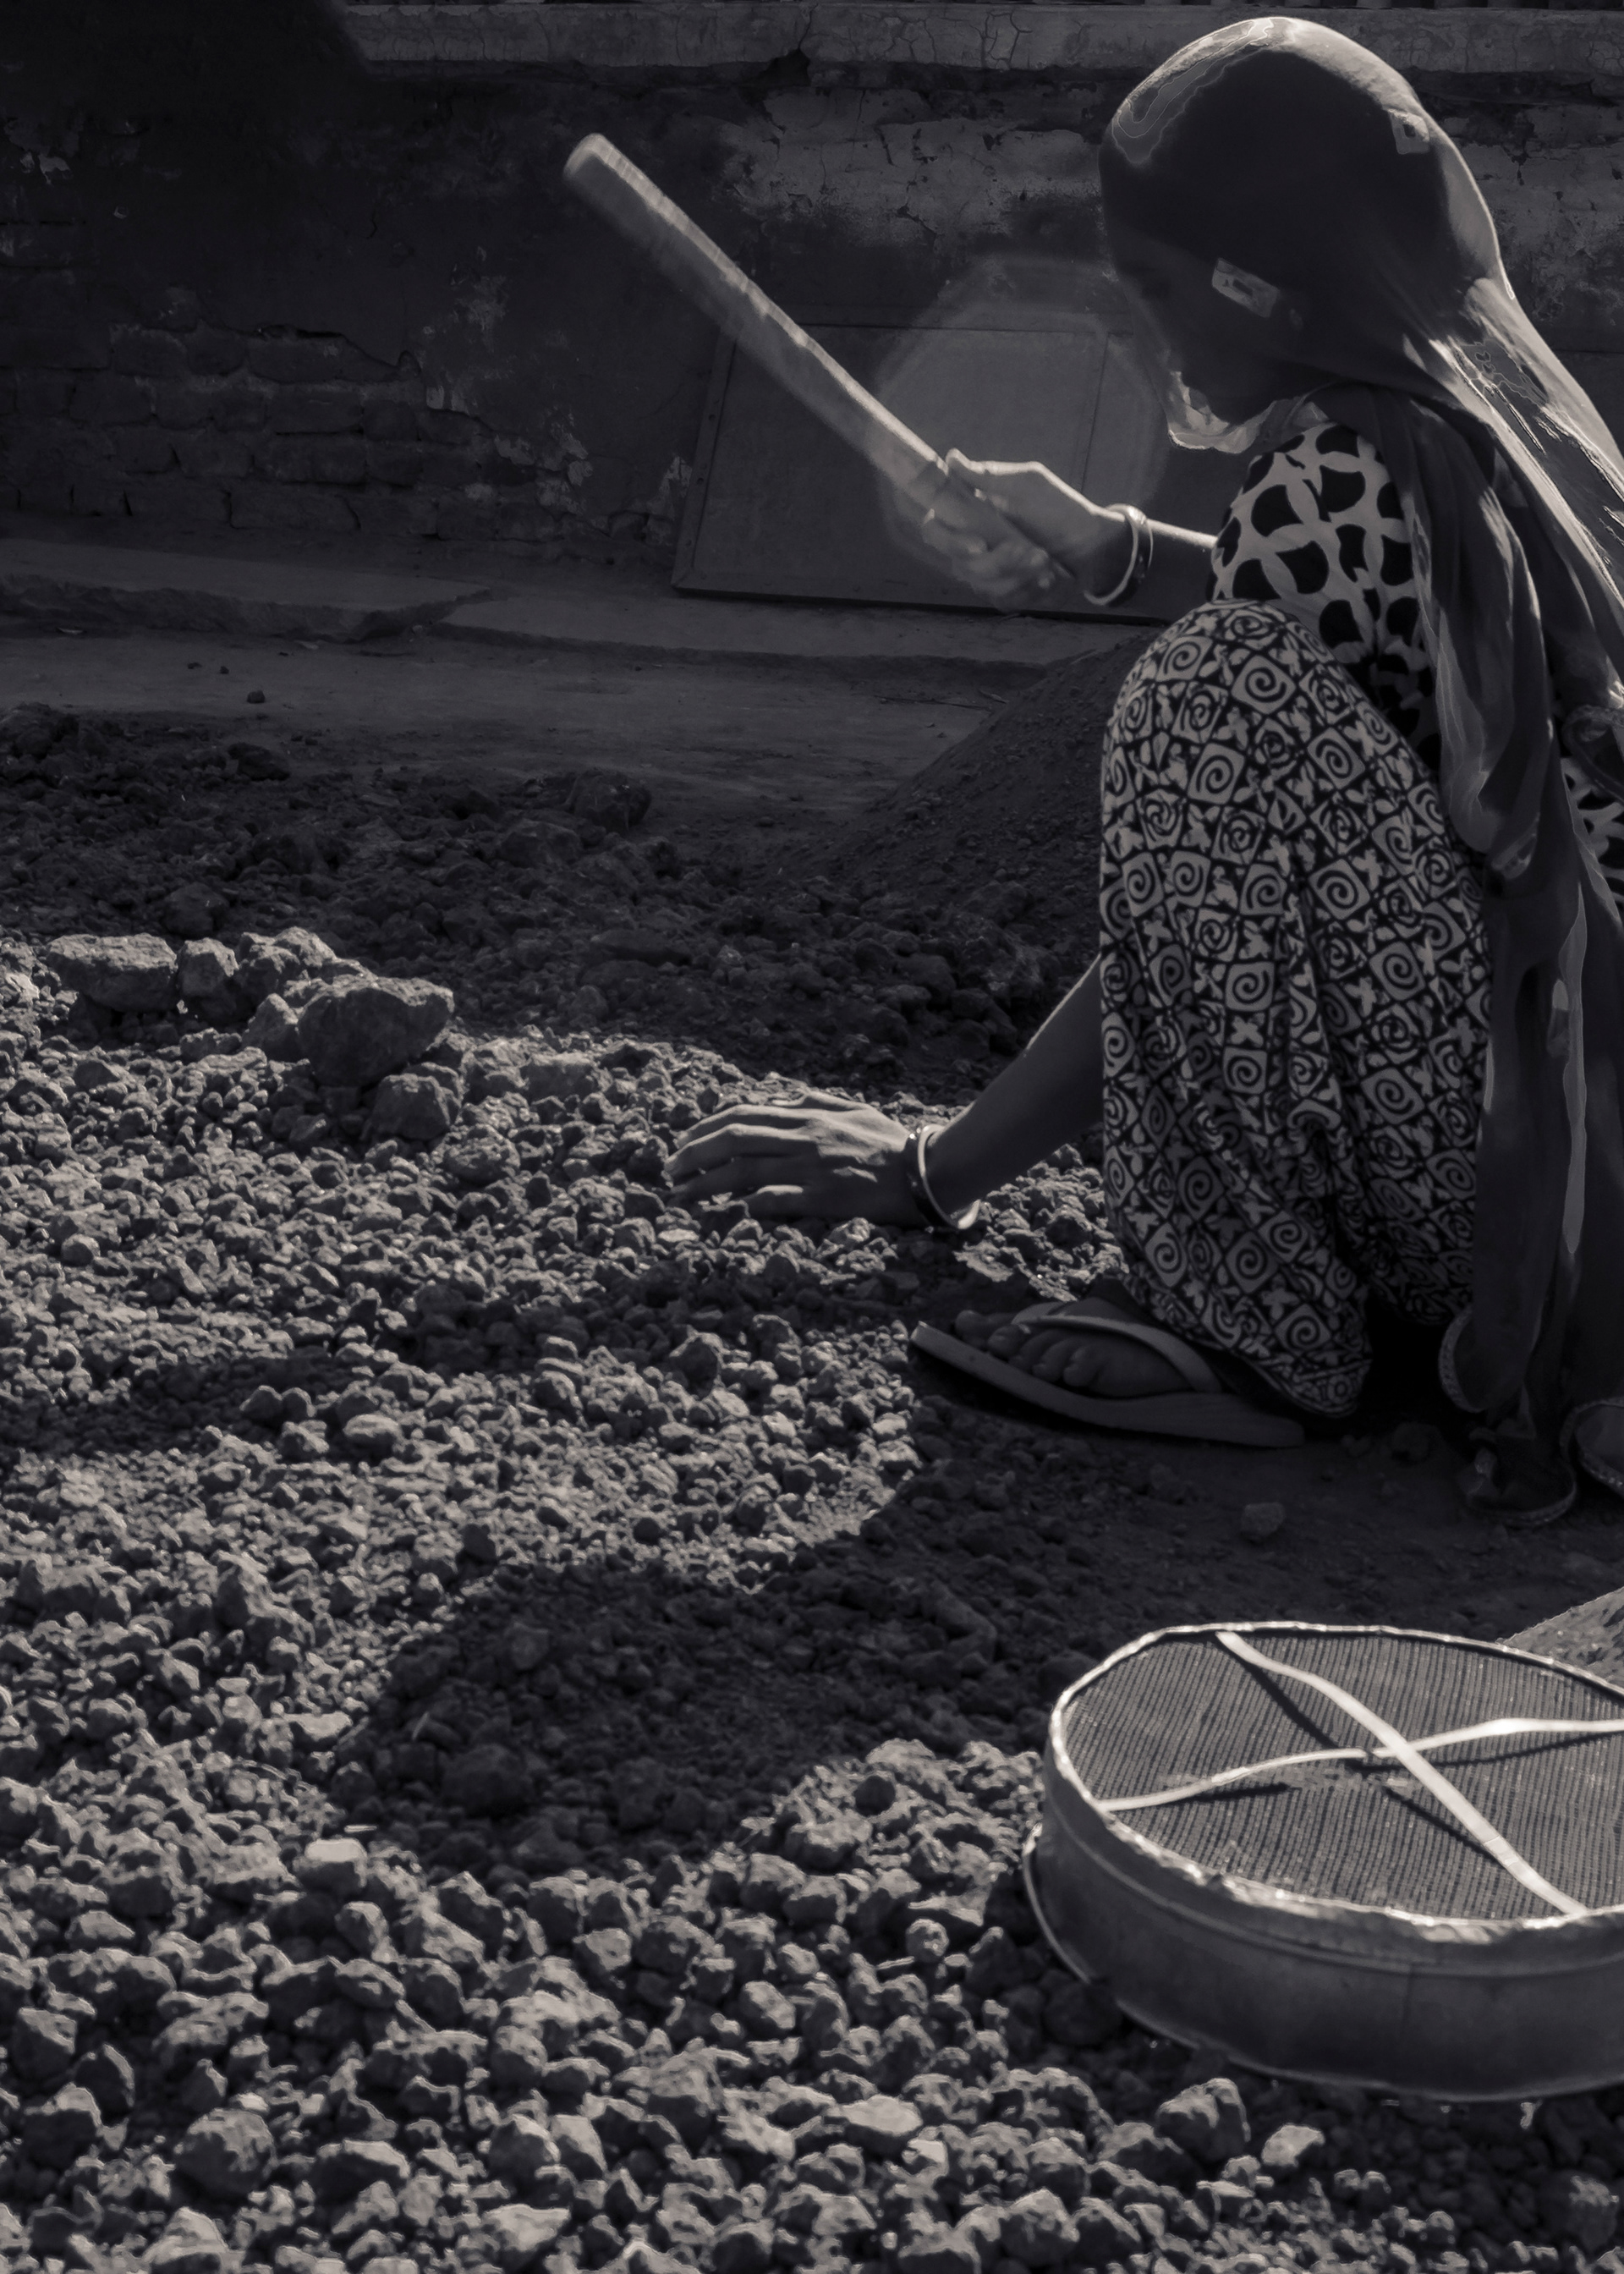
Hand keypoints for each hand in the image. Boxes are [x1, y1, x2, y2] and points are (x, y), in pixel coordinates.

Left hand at [665, 1093, 928, 1224]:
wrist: (925, 1169)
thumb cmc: (889, 1142)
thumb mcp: (851, 1109)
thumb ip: (815, 1101)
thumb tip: (786, 1097)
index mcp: (805, 1116)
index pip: (741, 1116)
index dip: (704, 1129)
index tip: (681, 1144)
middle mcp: (801, 1138)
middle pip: (732, 1140)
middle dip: (692, 1154)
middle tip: (668, 1170)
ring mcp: (810, 1167)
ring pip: (744, 1170)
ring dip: (705, 1183)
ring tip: (679, 1196)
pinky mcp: (823, 1197)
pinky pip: (777, 1198)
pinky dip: (749, 1204)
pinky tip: (728, 1213)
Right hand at [915, 453, 1128, 608]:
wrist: (1091, 544)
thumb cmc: (1058, 508)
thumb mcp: (1027, 484)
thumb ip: (988, 476)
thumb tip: (952, 458)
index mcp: (970, 517)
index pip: (935, 531)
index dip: (950, 541)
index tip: (981, 544)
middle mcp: (972, 547)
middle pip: (960, 566)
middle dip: (998, 562)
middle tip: (1031, 551)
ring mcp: (986, 573)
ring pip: (981, 585)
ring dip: (1018, 574)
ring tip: (1046, 560)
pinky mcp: (1004, 594)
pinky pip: (1001, 601)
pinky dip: (1027, 590)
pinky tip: (1046, 578)